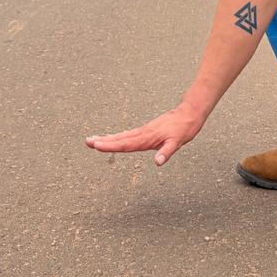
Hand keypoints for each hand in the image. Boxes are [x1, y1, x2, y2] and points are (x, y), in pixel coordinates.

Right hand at [85, 103, 206, 166]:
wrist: (189, 113)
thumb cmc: (183, 129)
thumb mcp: (178, 142)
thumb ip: (167, 152)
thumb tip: (158, 162)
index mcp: (147, 137)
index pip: (126, 144)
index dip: (110, 145)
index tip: (97, 145)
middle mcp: (142, 133)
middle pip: (119, 139)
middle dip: (103, 141)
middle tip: (87, 142)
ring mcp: (143, 131)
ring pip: (122, 136)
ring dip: (107, 138)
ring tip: (92, 140)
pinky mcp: (146, 130)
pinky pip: (128, 135)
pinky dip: (117, 137)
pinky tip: (111, 139)